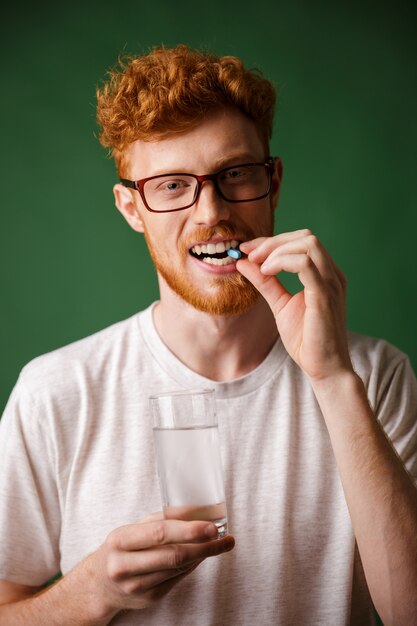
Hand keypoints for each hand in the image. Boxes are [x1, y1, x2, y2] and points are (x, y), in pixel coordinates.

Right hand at [90, 514, 233, 615]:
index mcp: (120, 540)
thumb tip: (195, 509)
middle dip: (204, 546)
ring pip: (179, 568)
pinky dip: (192, 566)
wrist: (99, 585)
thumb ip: (162, 518)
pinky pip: (178, 579)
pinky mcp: (148, 599)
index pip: (160, 534)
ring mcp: (136, 586)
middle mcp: (124, 565)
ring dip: (203, 555)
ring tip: (218, 544)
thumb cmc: (121, 548)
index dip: (189, 530)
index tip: (211, 527)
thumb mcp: (133, 528)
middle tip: (225, 538)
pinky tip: (201, 556)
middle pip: (174, 555)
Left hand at [238, 229, 352, 381]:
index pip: (301, 242)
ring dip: (277, 249)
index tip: (247, 249)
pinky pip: (305, 264)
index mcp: (325, 275)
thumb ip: (265, 282)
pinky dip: (283, 261)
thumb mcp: (280, 304)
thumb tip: (243, 262)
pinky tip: (267, 272)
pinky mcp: (325, 295)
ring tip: (259, 265)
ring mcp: (331, 283)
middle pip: (306, 237)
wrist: (324, 368)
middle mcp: (332, 275)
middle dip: (273, 241)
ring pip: (308, 244)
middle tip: (250, 254)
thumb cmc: (306, 340)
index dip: (271, 241)